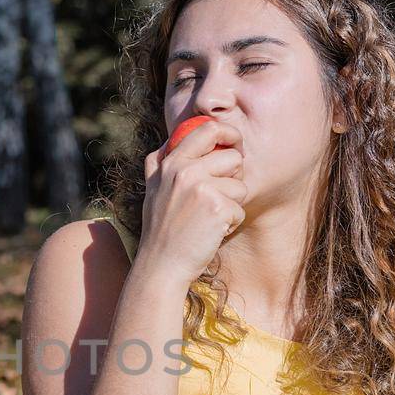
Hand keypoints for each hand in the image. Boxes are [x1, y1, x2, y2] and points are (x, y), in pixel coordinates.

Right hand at [137, 116, 246, 286]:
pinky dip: (231, 224)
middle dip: (234, 177)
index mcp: (171, 162)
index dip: (229, 134)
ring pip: (240, 186)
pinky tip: (212, 232)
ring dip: (232, 205)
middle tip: (219, 197)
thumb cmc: (160, 229)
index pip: (207, 129)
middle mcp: (184, 170)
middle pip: (233, 157)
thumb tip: (173, 139)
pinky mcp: (217, 208)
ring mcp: (201, 188)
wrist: (161, 265)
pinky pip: (240, 209)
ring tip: (209, 219)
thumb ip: (161, 162)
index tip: (235, 146)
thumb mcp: (153, 189)